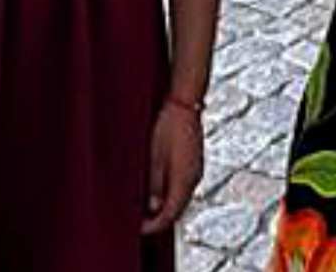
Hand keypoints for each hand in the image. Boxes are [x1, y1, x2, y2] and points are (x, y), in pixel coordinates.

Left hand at [141, 101, 203, 234]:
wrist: (184, 104)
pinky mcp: (195, 164)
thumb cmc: (167, 127)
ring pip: (181, 199)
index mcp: (183, 181)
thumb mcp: (153, 158)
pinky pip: (183, 187)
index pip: (170, 215)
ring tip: (146, 209)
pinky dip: (171, 195)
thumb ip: (153, 186)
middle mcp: (194, 180)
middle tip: (140, 222)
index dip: (154, 226)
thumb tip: (151, 208)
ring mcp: (196, 171)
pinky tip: (158, 191)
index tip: (139, 229)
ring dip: (166, 207)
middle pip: (178, 210)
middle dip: (159, 219)